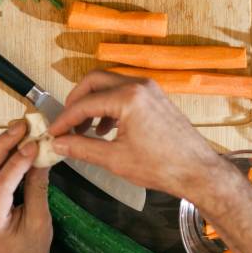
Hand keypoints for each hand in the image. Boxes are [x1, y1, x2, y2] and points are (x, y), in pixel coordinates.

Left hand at [0, 120, 51, 252]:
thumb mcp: (40, 222)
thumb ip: (38, 188)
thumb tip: (41, 157)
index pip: (0, 184)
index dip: (17, 161)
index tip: (34, 144)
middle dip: (3, 143)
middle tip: (22, 126)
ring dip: (0, 146)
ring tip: (20, 130)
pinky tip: (14, 147)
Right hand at [48, 71, 220, 199]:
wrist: (198, 171)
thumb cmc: (163, 165)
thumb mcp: (115, 159)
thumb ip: (82, 148)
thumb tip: (60, 144)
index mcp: (128, 97)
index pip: (84, 103)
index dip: (64, 119)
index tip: (53, 131)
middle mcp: (138, 85)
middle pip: (94, 81)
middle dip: (76, 101)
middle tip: (66, 122)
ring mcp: (148, 89)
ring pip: (109, 85)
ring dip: (93, 103)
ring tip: (84, 130)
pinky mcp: (154, 97)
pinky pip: (124, 91)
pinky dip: (109, 105)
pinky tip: (105, 129)